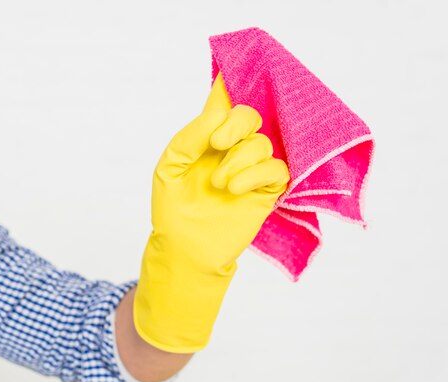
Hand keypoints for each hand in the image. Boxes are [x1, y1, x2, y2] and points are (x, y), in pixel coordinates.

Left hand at [133, 73, 289, 352]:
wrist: (184, 246)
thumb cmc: (173, 207)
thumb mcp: (170, 167)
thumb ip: (191, 136)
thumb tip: (219, 113)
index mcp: (207, 137)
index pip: (223, 102)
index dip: (231, 82)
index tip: (231, 68)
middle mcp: (232, 148)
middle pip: (250, 115)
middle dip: (236, 124)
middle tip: (217, 143)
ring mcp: (251, 169)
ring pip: (262, 144)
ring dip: (238, 160)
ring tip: (219, 185)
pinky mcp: (266, 190)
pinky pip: (277, 169)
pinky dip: (255, 174)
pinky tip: (234, 189)